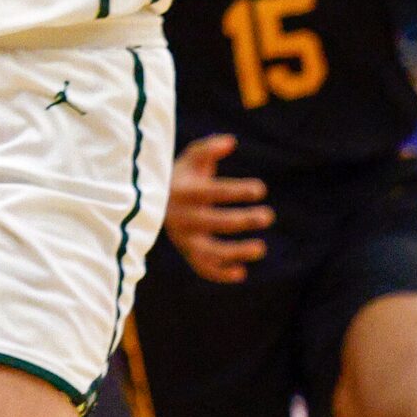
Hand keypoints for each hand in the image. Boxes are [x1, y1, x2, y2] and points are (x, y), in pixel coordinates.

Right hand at [165, 133, 270, 282]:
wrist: (148, 200)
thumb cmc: (179, 176)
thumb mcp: (188, 159)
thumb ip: (207, 148)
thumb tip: (231, 141)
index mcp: (182, 191)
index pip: (212, 192)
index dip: (237, 191)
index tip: (261, 189)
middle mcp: (180, 216)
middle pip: (214, 222)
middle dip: (243, 220)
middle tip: (268, 216)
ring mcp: (182, 237)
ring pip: (208, 251)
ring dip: (235, 252)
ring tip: (261, 248)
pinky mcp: (185, 252)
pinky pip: (201, 268)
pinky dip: (219, 274)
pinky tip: (242, 273)